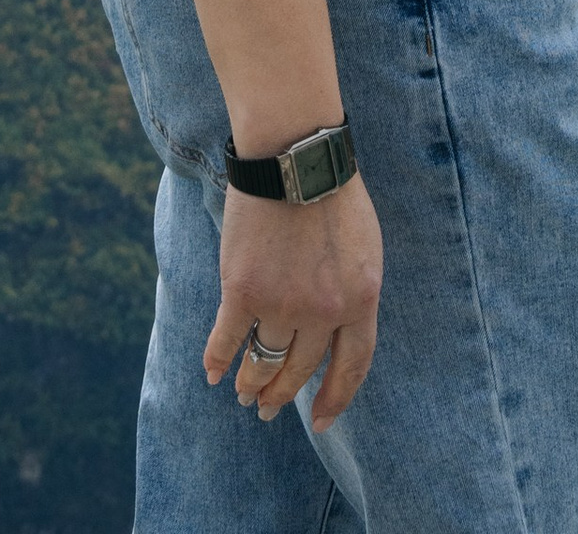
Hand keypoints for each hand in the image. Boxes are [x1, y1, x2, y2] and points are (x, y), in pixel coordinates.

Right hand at [204, 173, 382, 428]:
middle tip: (268, 409)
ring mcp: (282, 303)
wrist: (294, 155)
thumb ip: (353, 294)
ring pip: (264, 360)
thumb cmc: (333, 193)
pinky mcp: (243, 290)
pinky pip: (228, 339)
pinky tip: (213, 373)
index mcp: (361, 300)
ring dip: (252, 382)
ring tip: (245, 394)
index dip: (335, 399)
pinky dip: (218, 360)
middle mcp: (324, 311)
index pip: (352, 367)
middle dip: (283, 395)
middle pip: (301, 369)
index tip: (320, 421)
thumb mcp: (365, 249)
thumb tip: (338, 332)